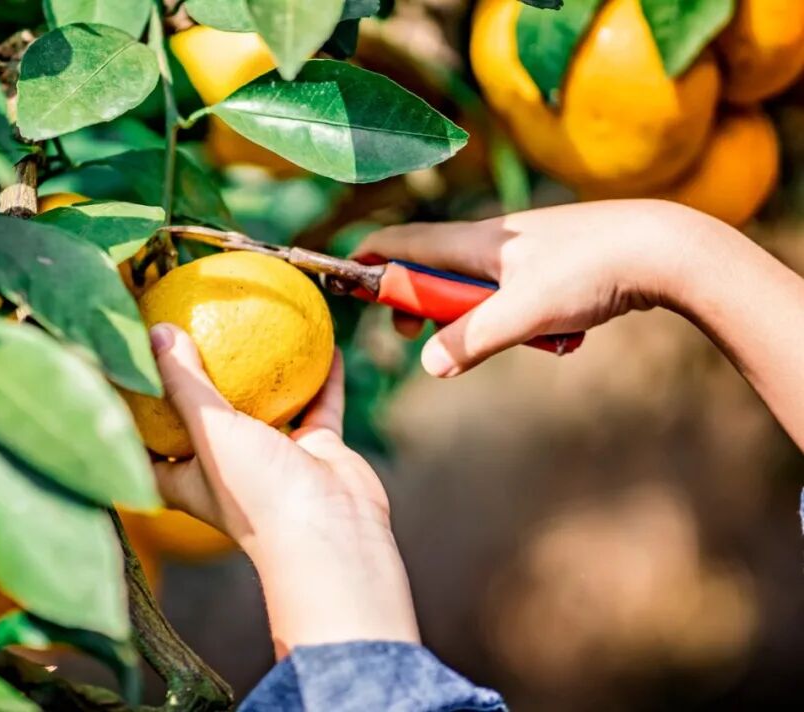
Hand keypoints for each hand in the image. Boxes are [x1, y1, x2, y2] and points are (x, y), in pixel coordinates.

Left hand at [147, 323, 419, 655]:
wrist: (333, 533)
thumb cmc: (258, 492)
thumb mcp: (208, 431)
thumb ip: (183, 382)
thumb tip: (155, 330)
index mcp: (189, 477)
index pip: (148, 442)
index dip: (132, 412)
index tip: (125, 369)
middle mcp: (228, 467)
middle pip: (204, 417)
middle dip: (197, 380)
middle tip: (189, 329)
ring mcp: (274, 458)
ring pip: (265, 405)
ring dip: (262, 371)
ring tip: (255, 324)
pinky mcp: (315, 449)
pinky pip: (318, 403)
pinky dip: (321, 376)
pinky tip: (324, 339)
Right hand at [354, 199, 728, 376]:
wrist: (665, 250)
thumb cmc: (593, 269)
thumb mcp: (525, 311)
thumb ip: (472, 339)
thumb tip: (427, 363)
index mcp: (476, 241)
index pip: (403, 241)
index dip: (369, 258)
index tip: (344, 279)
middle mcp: (494, 243)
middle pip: (432, 268)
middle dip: (417, 302)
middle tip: (413, 333)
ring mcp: (524, 256)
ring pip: (474, 289)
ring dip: (472, 319)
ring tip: (496, 339)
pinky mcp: (552, 271)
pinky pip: (512, 299)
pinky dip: (515, 321)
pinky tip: (550, 335)